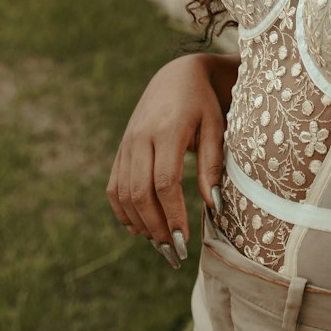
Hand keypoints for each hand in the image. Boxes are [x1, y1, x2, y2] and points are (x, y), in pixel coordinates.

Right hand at [106, 54, 228, 263]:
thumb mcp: (215, 127)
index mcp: (167, 130)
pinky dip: (124, 212)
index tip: (185, 240)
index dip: (173, 214)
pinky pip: (114, 188)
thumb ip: (212, 166)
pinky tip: (141, 229)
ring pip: (124, 194)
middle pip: (140, 193)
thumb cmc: (203, 104)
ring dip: (141, 224)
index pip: (164, 182)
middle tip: (174, 253)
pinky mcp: (120, 151)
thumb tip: (213, 207)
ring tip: (162, 245)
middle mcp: (140, 138)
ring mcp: (126, 145)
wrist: (175, 77)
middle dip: (156, 227)